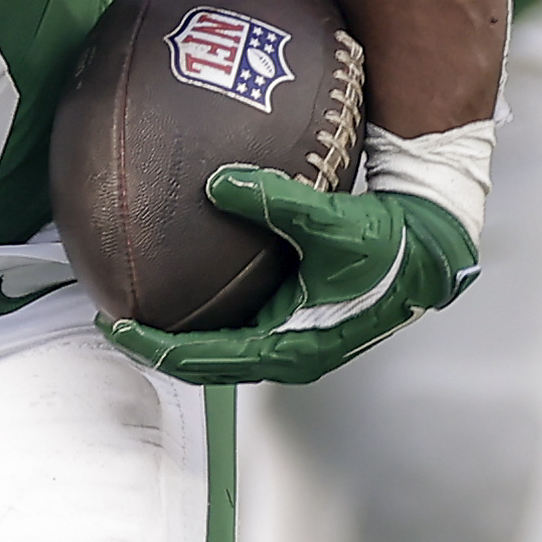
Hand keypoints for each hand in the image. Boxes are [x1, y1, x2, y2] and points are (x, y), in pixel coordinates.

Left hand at [99, 168, 476, 383]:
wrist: (430, 252)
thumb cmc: (389, 247)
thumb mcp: (331, 222)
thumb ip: (274, 201)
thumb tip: (216, 182)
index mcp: (288, 347)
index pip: (202, 359)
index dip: (152, 345)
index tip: (112, 324)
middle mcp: (285, 349)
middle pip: (203, 359)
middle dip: (156, 341)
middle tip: (111, 315)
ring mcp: (291, 335)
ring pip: (220, 342)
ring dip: (181, 327)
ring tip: (140, 298)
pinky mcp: (298, 315)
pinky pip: (239, 316)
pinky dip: (208, 302)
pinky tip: (190, 268)